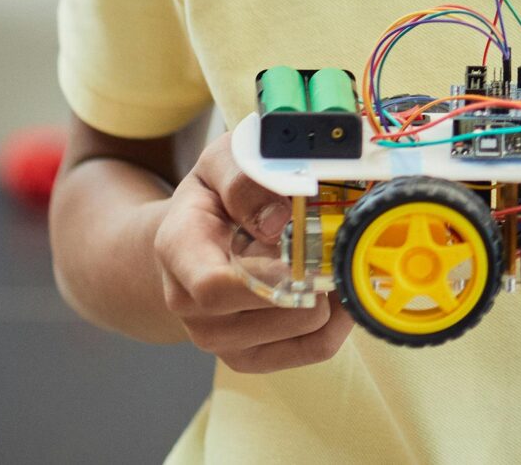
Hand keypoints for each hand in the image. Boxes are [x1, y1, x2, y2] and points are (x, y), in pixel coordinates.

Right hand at [150, 135, 351, 372]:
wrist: (189, 242)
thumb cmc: (213, 196)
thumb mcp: (222, 163)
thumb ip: (243, 178)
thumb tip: (277, 219)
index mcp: (180, 251)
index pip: (214, 285)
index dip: (269, 272)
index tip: (303, 239)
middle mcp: (191, 305)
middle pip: (272, 306)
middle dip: (317, 270)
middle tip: (337, 237)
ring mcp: (217, 337)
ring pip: (303, 326)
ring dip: (333, 291)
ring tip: (331, 257)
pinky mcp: (248, 357)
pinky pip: (314, 349)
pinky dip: (340, 319)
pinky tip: (336, 287)